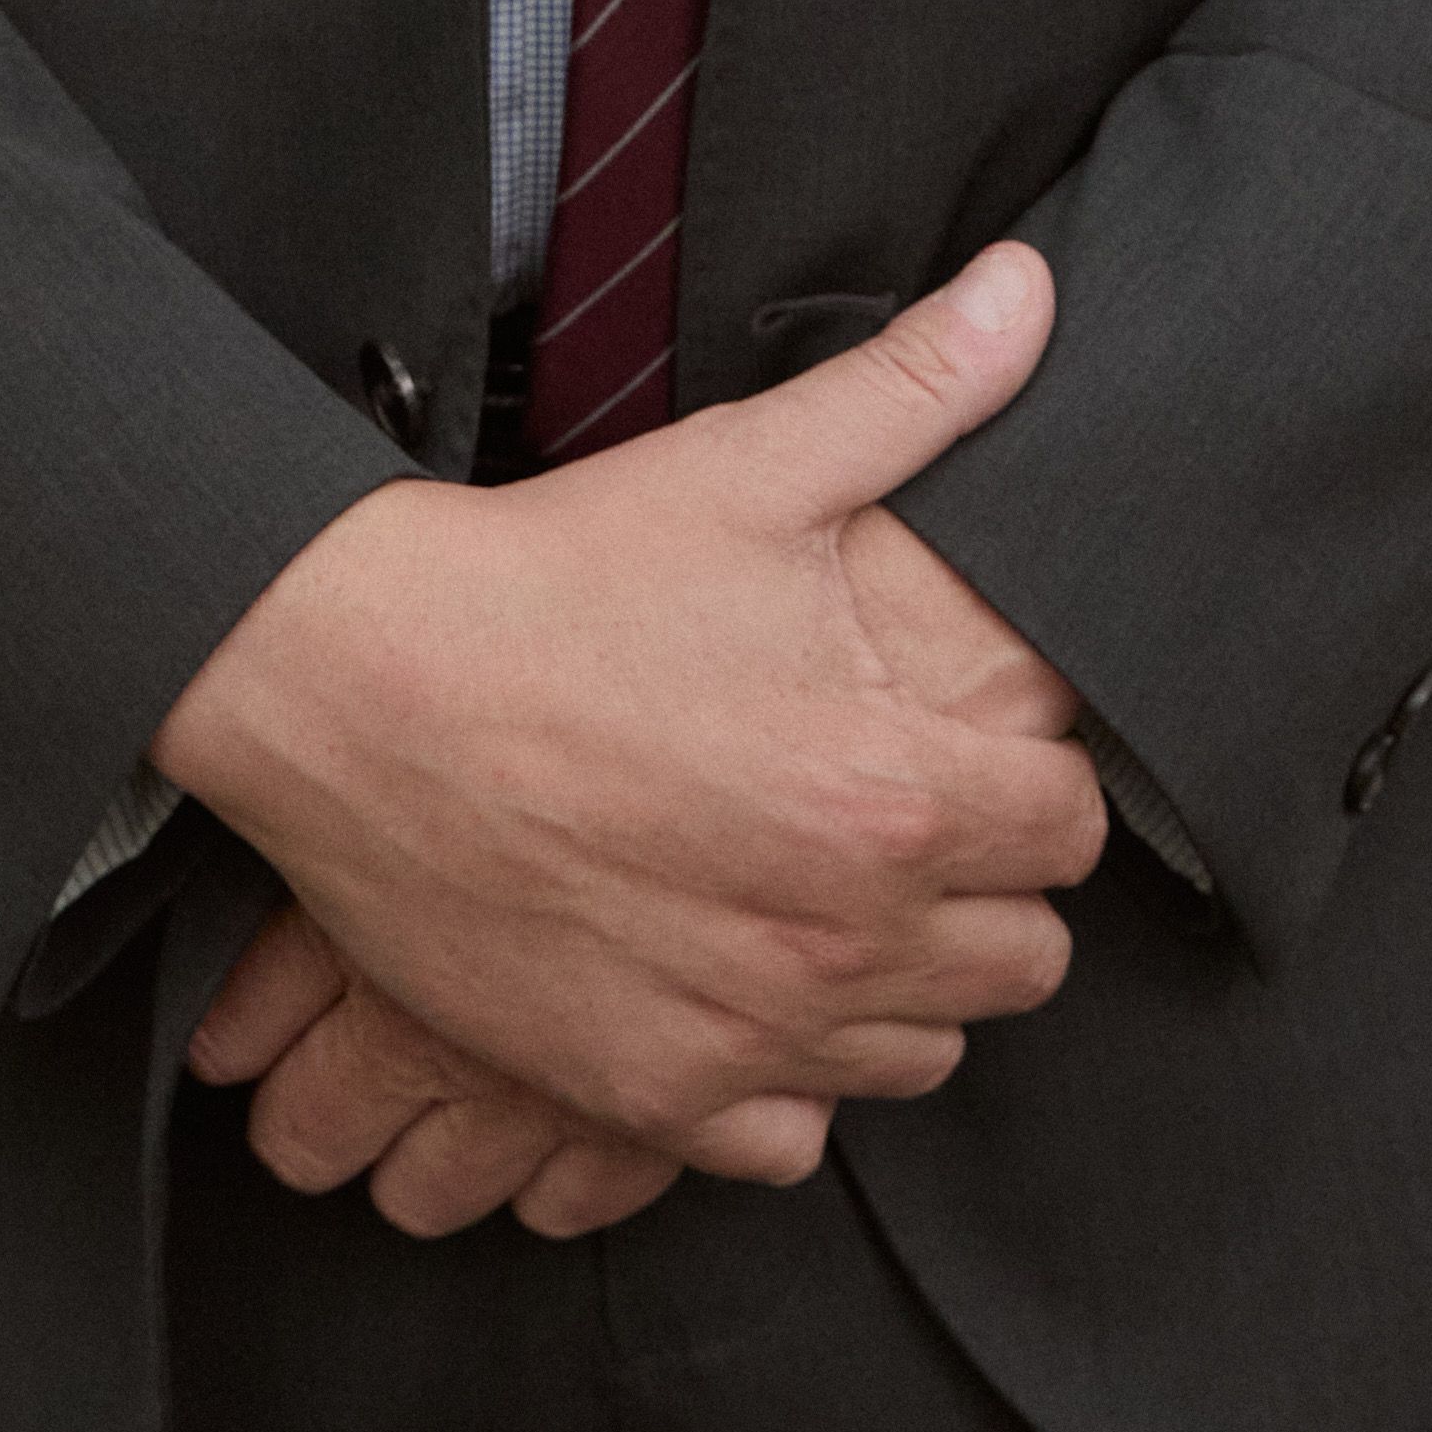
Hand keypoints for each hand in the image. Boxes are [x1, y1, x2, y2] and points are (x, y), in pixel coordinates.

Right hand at [150, 244, 1106, 1182]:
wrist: (358, 690)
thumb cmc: (558, 579)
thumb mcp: (748, 468)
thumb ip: (917, 391)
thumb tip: (1030, 294)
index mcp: (891, 790)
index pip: (1073, 829)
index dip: (1037, 775)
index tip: (974, 742)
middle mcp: (838, 938)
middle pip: (1022, 959)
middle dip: (984, 883)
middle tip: (901, 809)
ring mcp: (743, 1032)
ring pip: (922, 1054)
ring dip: (898, 981)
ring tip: (821, 886)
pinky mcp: (646, 1094)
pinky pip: (793, 1137)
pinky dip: (785, 1076)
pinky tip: (741, 975)